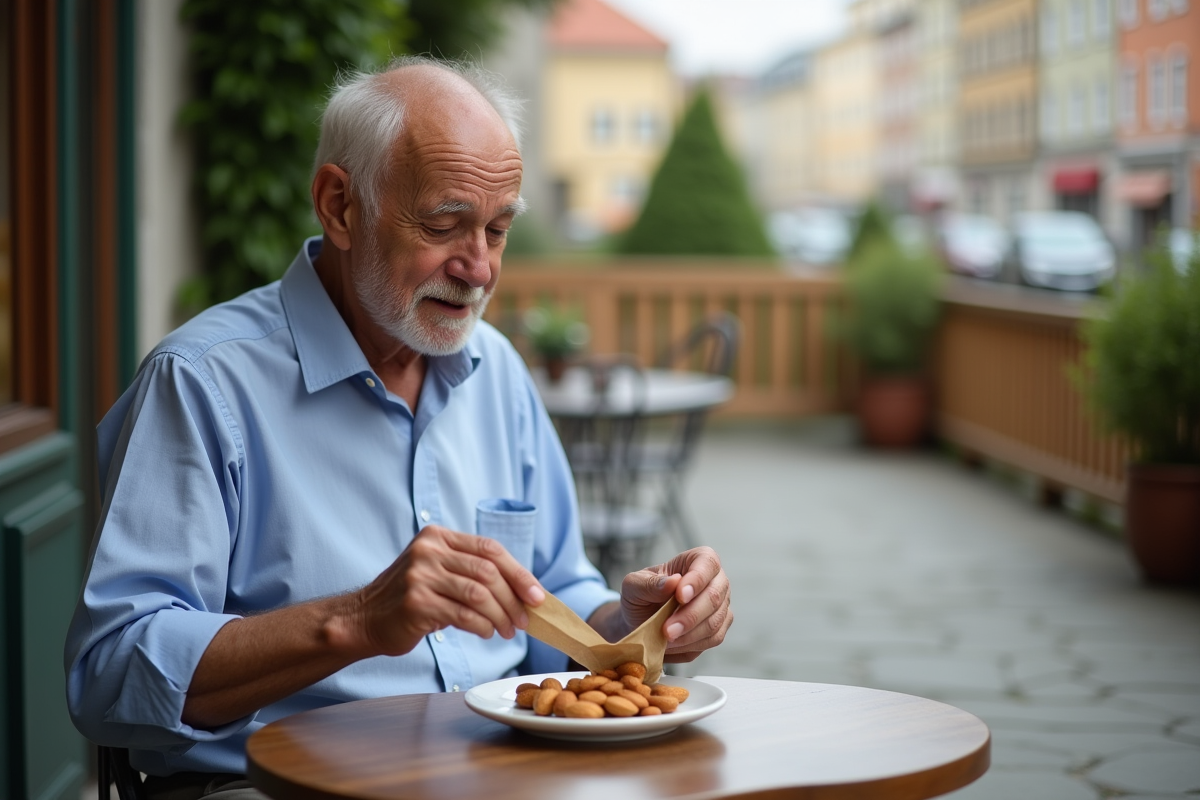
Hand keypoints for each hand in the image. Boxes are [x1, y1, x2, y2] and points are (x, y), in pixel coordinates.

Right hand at [352, 526, 544, 656]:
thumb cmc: (411, 598)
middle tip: (524, 621)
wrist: (364, 618)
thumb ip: (472, 572)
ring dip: (501, 616)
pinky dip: (482, 626)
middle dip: (513, 599)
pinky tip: (487, 633)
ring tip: (508, 631)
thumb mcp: (439, 572)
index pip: (490, 549)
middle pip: (488, 572)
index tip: (536, 595)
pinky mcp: (416, 602)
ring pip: (479, 594)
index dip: (518, 573)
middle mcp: (428, 550)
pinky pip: (463, 614)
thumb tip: (523, 592)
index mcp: (438, 536)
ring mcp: (420, 575)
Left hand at [619, 546, 732, 662]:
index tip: (680, 596)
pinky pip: (712, 639)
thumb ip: (650, 583)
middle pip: (715, 596)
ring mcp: (720, 606)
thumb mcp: (633, 586)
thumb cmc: (640, 599)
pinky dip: (691, 644)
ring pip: (715, 621)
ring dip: (689, 634)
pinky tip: (674, 643)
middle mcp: (715, 581)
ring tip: (666, 638)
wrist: (640, 624)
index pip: (708, 563)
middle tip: (667, 629)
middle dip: (690, 616)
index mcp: (697, 560)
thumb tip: (673, 582)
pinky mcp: (718, 629)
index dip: (697, 579)